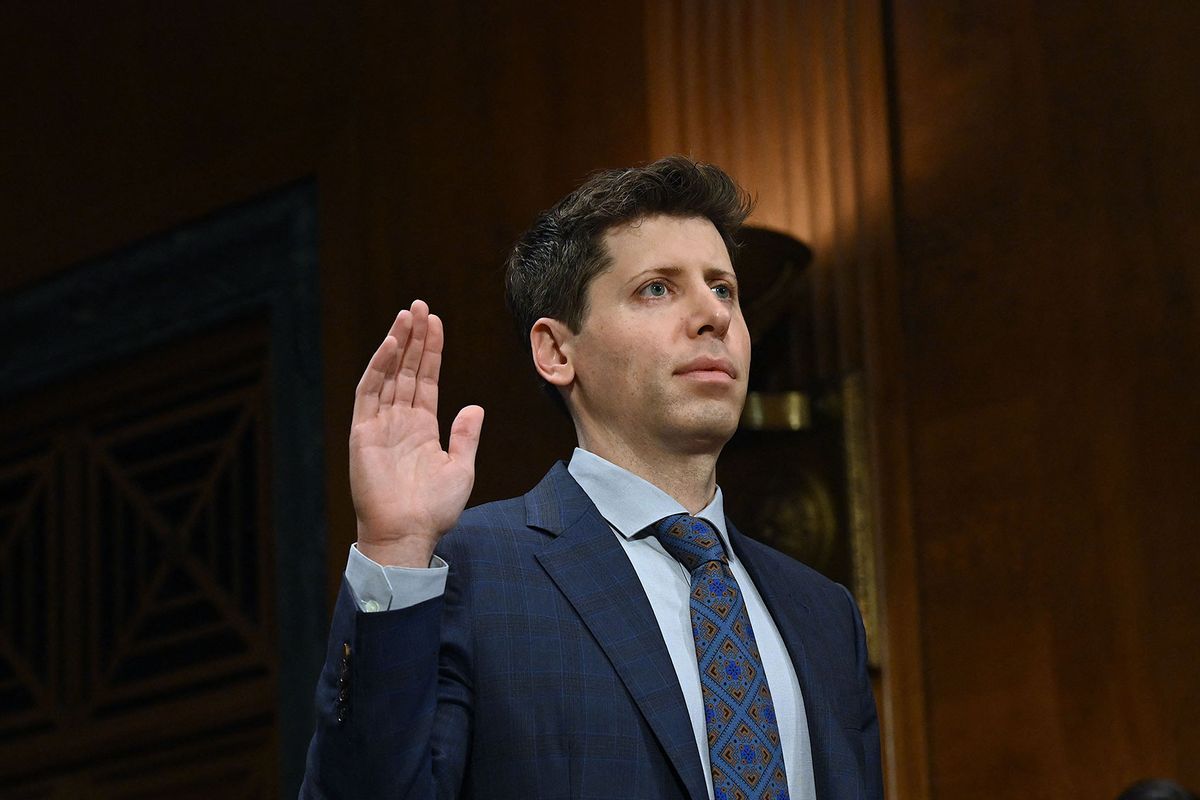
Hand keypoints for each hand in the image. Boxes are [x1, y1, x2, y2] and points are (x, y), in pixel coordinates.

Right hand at [349, 300, 483, 566]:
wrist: (409, 533)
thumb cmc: (435, 508)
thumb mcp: (461, 468)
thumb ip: (466, 436)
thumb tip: (475, 406)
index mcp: (422, 428)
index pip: (425, 379)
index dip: (430, 351)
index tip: (436, 323)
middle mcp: (399, 421)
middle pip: (406, 370)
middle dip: (413, 337)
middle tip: (420, 306)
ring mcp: (380, 424)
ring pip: (388, 374)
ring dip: (397, 344)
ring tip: (407, 315)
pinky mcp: (362, 432)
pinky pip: (369, 393)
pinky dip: (378, 368)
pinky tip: (391, 345)